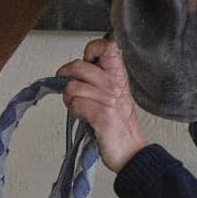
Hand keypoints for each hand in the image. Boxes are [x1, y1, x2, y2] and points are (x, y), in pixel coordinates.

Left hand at [56, 39, 148, 169]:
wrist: (131, 151)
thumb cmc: (119, 124)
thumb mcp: (114, 93)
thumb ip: (99, 78)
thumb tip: (75, 69)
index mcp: (119, 75)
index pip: (106, 46)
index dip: (91, 49)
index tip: (87, 61)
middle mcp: (114, 83)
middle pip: (78, 66)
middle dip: (66, 77)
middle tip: (67, 85)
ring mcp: (108, 99)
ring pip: (72, 87)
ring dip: (69, 98)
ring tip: (78, 106)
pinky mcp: (101, 115)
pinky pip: (75, 105)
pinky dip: (74, 112)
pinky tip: (83, 116)